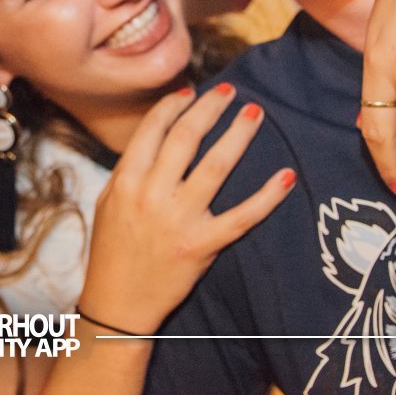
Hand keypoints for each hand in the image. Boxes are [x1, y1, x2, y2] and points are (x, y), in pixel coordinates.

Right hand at [76, 84, 294, 335]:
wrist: (119, 304)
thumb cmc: (112, 249)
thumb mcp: (109, 201)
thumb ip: (131, 167)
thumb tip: (158, 131)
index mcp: (127, 181)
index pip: (153, 130)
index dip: (174, 105)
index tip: (191, 90)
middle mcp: (152, 196)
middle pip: (186, 138)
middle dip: (210, 108)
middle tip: (230, 90)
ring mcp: (179, 221)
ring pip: (216, 166)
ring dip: (238, 135)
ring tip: (253, 113)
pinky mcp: (203, 245)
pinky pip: (242, 217)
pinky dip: (267, 196)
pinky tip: (286, 176)